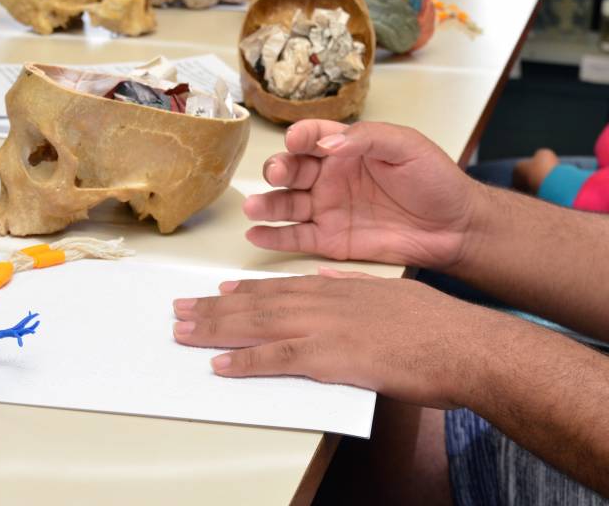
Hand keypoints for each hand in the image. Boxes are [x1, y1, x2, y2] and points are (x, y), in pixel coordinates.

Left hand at [173, 272, 495, 408]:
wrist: (463, 343)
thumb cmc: (435, 325)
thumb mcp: (389, 293)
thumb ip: (354, 285)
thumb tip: (331, 277)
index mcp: (337, 287)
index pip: (278, 287)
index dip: (242, 291)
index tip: (216, 292)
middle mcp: (322, 300)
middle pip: (257, 303)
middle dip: (214, 308)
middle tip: (180, 309)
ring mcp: (323, 326)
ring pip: (256, 325)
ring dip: (216, 329)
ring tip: (183, 331)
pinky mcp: (329, 356)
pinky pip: (275, 359)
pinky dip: (245, 362)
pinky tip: (219, 365)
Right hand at [244, 120, 482, 270]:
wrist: (456, 227)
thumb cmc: (435, 180)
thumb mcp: (406, 145)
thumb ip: (367, 138)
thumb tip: (328, 141)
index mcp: (348, 148)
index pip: (314, 137)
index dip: (301, 137)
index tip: (296, 140)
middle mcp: (331, 177)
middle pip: (293, 171)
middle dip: (279, 170)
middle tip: (277, 173)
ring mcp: (328, 209)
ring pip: (287, 204)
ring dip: (267, 205)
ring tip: (253, 208)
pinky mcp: (330, 240)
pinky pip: (295, 237)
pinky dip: (274, 237)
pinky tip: (256, 234)